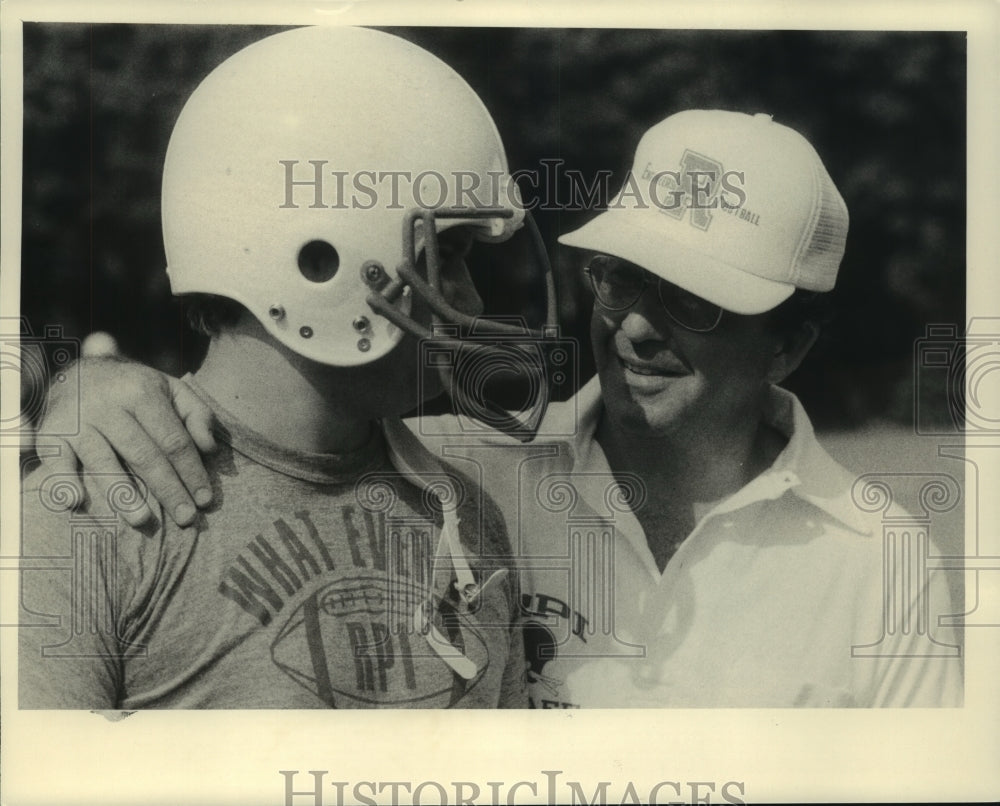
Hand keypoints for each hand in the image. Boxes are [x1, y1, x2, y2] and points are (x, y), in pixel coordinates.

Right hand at [36, 357, 216, 526]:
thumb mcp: (171, 390)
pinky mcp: (51, 433)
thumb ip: (198, 415)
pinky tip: (76, 503)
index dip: (192, 471)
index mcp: (143, 393)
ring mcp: (78, 420)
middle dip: (168, 489)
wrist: (78, 370)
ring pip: (103, 462)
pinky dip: (63, 481)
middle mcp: (109, 406)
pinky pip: (56, 461)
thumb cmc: (135, 389)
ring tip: (143, 520)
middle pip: (144, 455)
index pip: (174, 440)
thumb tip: (209, 448)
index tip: (205, 500)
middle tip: (186, 519)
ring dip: (122, 494)